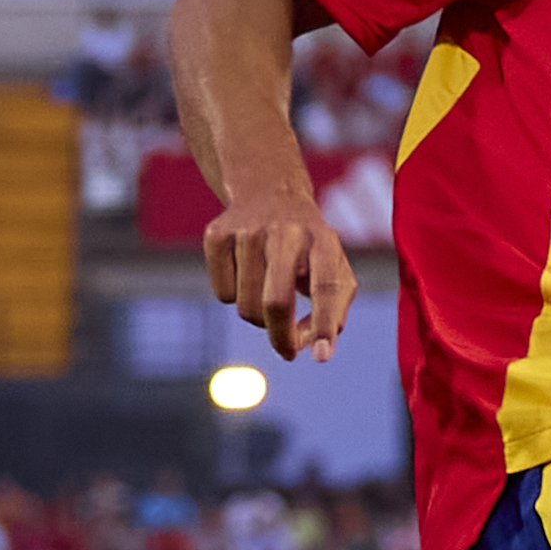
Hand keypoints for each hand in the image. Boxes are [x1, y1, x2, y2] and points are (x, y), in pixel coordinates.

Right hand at [203, 186, 355, 360]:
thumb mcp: (334, 270)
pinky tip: (246, 272)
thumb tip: (318, 350)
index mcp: (322, 241)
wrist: (270, 194)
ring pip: (246, 306)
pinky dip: (235, 296)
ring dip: (260, 317)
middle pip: (276, 302)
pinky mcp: (216, 234)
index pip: (326, 286)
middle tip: (288, 352)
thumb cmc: (310, 248)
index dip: (324, 323)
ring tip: (270, 292)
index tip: (321, 355)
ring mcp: (247, 230)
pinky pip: (222, 294)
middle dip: (281, 337)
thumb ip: (334, 312)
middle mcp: (285, 231)